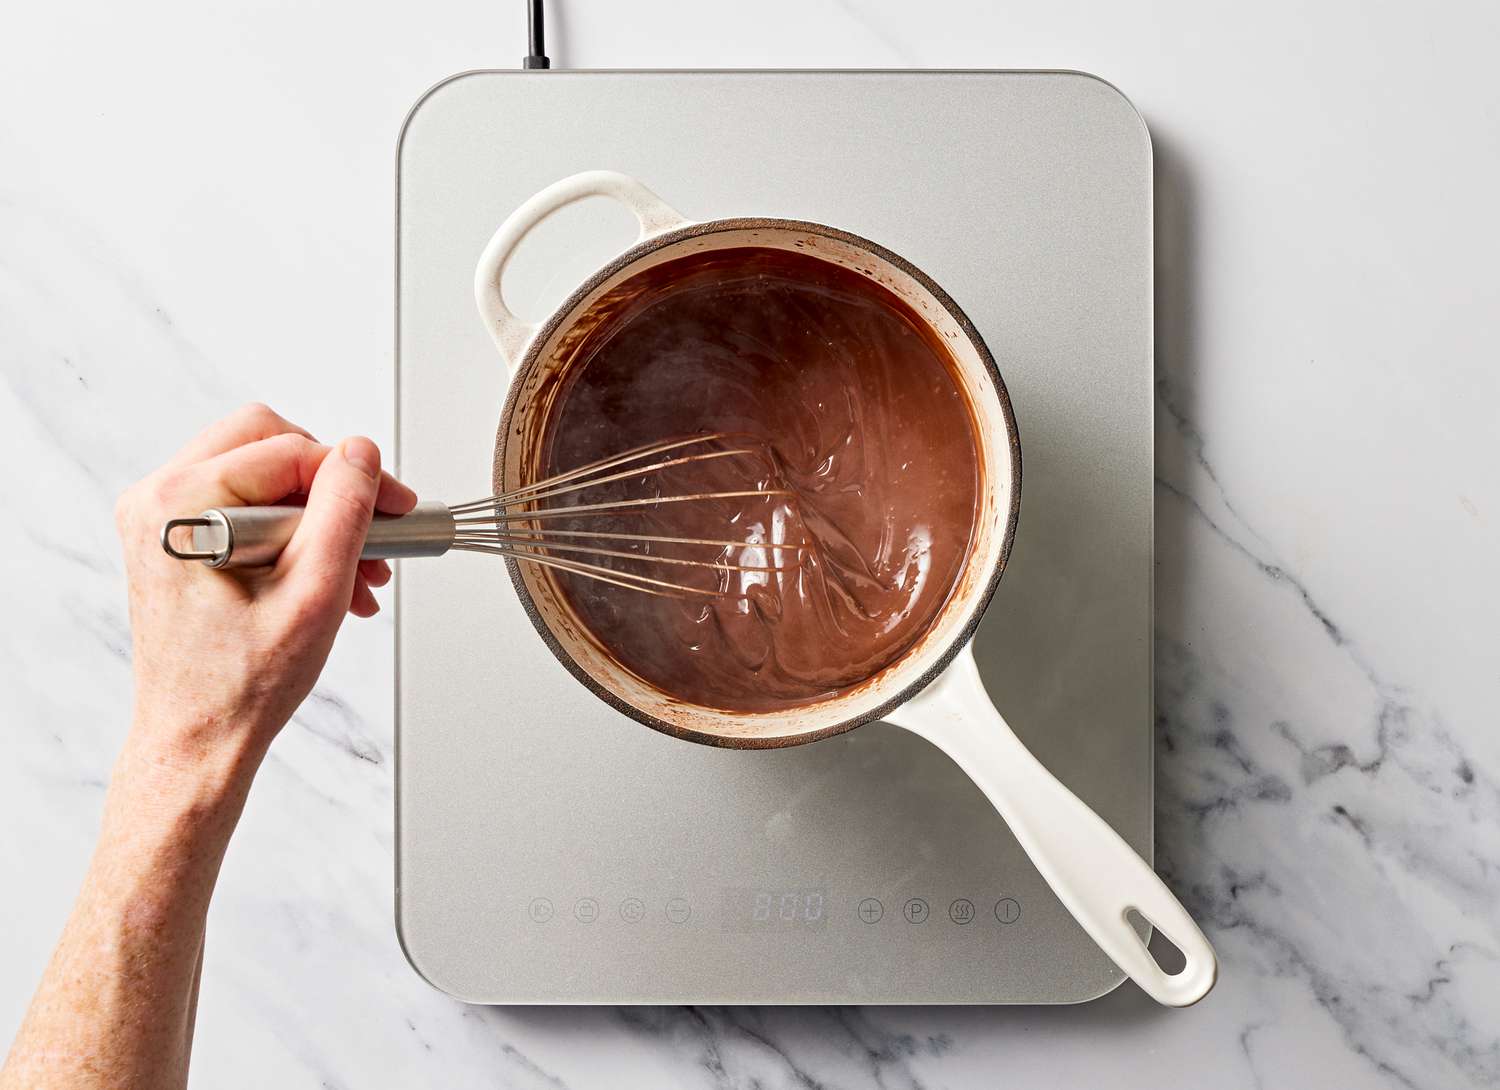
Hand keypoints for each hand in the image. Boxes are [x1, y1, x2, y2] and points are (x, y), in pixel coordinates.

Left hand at [114, 403, 415, 780]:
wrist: (200, 739)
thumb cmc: (240, 685)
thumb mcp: (315, 591)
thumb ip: (343, 509)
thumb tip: (361, 454)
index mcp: (180, 505)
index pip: (289, 449)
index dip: (355, 474)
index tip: (398, 507)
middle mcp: (159, 502)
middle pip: (270, 444)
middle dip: (333, 487)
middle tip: (375, 530)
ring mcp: (165, 521)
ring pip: (264, 475)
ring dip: (322, 515)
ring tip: (360, 572)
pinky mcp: (180, 540)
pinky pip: (250, 506)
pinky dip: (298, 534)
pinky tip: (331, 578)